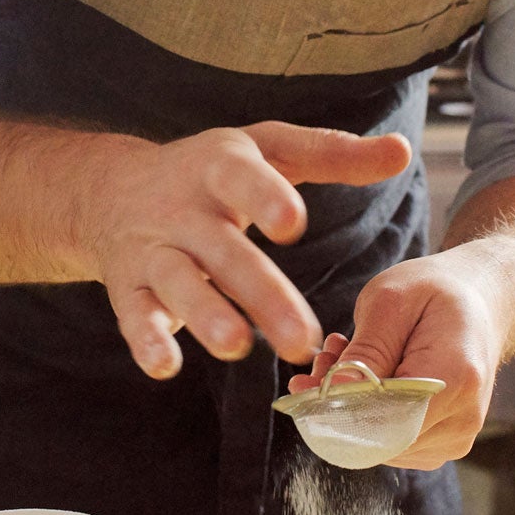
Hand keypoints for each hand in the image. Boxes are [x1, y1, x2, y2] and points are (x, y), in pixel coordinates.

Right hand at [82, 122, 410, 380]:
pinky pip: (134, 316)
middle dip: (259, 292)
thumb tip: (402, 152)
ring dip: (204, 315)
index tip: (292, 225)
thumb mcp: (267, 148)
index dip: (264, 199)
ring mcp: (154, 250)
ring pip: (178, 284)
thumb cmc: (210, 171)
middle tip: (301, 339)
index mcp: (220, 167)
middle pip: (222, 250)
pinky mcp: (128, 288)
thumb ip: (333, 153)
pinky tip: (165, 366)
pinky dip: (146, 341)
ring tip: (237, 347)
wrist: (112, 190)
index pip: (241, 179)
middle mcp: (184, 209)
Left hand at [287, 252, 504, 468]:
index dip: (338, 409)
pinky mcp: (442, 444)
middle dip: (338, 404)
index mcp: (455, 379)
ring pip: (380, 445)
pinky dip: (368, 414)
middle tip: (322, 359)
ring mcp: (455, 438)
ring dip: (350, 408)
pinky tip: (364, 378)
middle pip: (380, 437)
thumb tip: (334, 394)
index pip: (385, 421)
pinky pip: (392, 443)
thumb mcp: (391, 301)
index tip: (308, 380)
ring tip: (343, 358)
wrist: (481, 302)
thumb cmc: (435, 293)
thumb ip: (366, 351)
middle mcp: (462, 419)